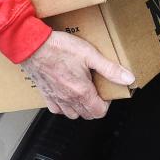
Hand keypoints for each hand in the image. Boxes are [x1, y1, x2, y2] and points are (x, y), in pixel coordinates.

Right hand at [20, 31, 134, 119]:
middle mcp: (68, 99)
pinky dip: (63, 106)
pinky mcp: (45, 94)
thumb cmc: (58, 47)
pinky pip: (56, 109)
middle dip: (95, 106)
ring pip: (72, 114)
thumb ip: (109, 68)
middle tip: (95, 90)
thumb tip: (127, 78)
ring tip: (82, 92)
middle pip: (87, 114)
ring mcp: (56, 98)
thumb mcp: (89, 54)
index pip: (99, 112)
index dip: (107, 103)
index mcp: (81, 91)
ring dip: (80, 108)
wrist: (32, 45)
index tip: (105, 91)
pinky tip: (65, 94)